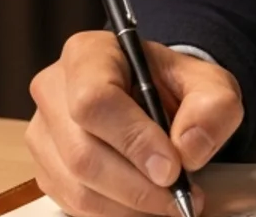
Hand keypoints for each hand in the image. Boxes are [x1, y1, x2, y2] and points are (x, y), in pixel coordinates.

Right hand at [27, 32, 243, 216]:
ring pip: (76, 186)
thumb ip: (212, 108)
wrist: (157, 97)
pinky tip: (145, 207)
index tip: (172, 168)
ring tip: (169, 204)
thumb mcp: (210, 84)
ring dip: (128, 206)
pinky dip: (114, 214)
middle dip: (137, 186)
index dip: (133, 140)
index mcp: (88, 54)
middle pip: (83, 153)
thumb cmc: (175, 86)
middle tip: (180, 198)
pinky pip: (72, 205)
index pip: (94, 101)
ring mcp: (42, 132)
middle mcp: (53, 90)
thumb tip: (189, 149)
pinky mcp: (45, 169)